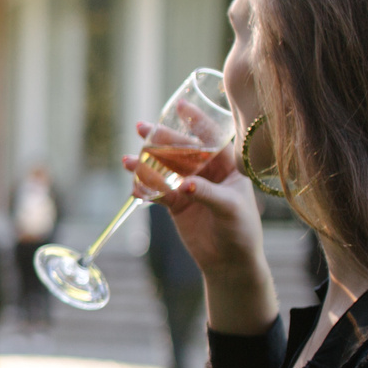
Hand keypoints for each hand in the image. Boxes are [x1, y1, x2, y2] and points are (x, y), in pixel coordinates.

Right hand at [134, 121, 275, 334]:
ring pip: (164, 169)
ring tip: (126, 160)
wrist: (230, 262)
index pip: (211, 138)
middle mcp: (208, 173)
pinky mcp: (177, 205)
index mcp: (228, 167)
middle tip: (141, 127)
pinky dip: (144, 190)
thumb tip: (185, 184)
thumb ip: (208, 193)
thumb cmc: (241, 231)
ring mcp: (190, 187)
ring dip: (145, 163)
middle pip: (181, 150)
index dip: (197, 121)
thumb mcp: (230, 209)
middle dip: (161, 138)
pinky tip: (133, 188)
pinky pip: (157, 193)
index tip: (180, 105)